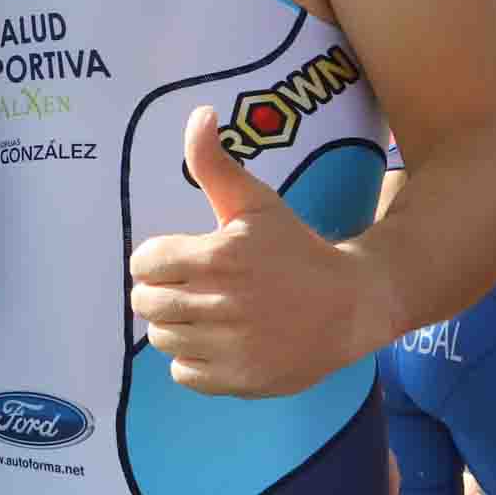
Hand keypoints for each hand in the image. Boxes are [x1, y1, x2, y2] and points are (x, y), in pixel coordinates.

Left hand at [131, 109, 385, 397]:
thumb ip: (215, 164)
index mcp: (218, 257)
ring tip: (207, 313)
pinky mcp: (238, 380)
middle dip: (161, 292)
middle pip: (146, 302)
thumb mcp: (256, 203)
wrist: (351, 305)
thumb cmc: (295, 249)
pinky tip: (219, 341)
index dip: (157, 259)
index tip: (181, 259)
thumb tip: (198, 114)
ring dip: (176, 325)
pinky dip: (193, 360)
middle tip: (191, 287)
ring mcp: (229, 346)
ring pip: (161, 338)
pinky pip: (182, 372)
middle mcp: (220, 304)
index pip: (144, 262)